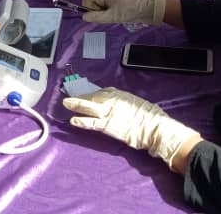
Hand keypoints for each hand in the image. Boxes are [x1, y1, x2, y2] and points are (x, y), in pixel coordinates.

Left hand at [64, 87, 198, 167]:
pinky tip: (73, 120)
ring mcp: (109, 113)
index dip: (91, 95)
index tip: (85, 96)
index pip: (102, 93)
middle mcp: (113, 101)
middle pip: (92, 97)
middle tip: (69, 97)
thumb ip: (124, 102)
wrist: (154, 127)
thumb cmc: (149, 116)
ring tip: (66, 104)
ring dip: (76, 105)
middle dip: (80, 97)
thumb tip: (117, 104)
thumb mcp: (136, 102)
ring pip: (89, 107)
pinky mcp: (108, 126)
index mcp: (120, 95)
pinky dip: (81, 121)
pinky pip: (92, 123)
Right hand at [82, 0, 165, 24]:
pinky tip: (115, 11)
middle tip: (107, 15)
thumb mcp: (111, 16)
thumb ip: (95, 17)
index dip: (89, 7)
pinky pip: (105, 0)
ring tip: (113, 13)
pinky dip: (107, 7)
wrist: (147, 7)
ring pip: (98, 0)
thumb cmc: (129, 11)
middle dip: (96, 8)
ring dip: (102, 9)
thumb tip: (84, 17)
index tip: (99, 14)